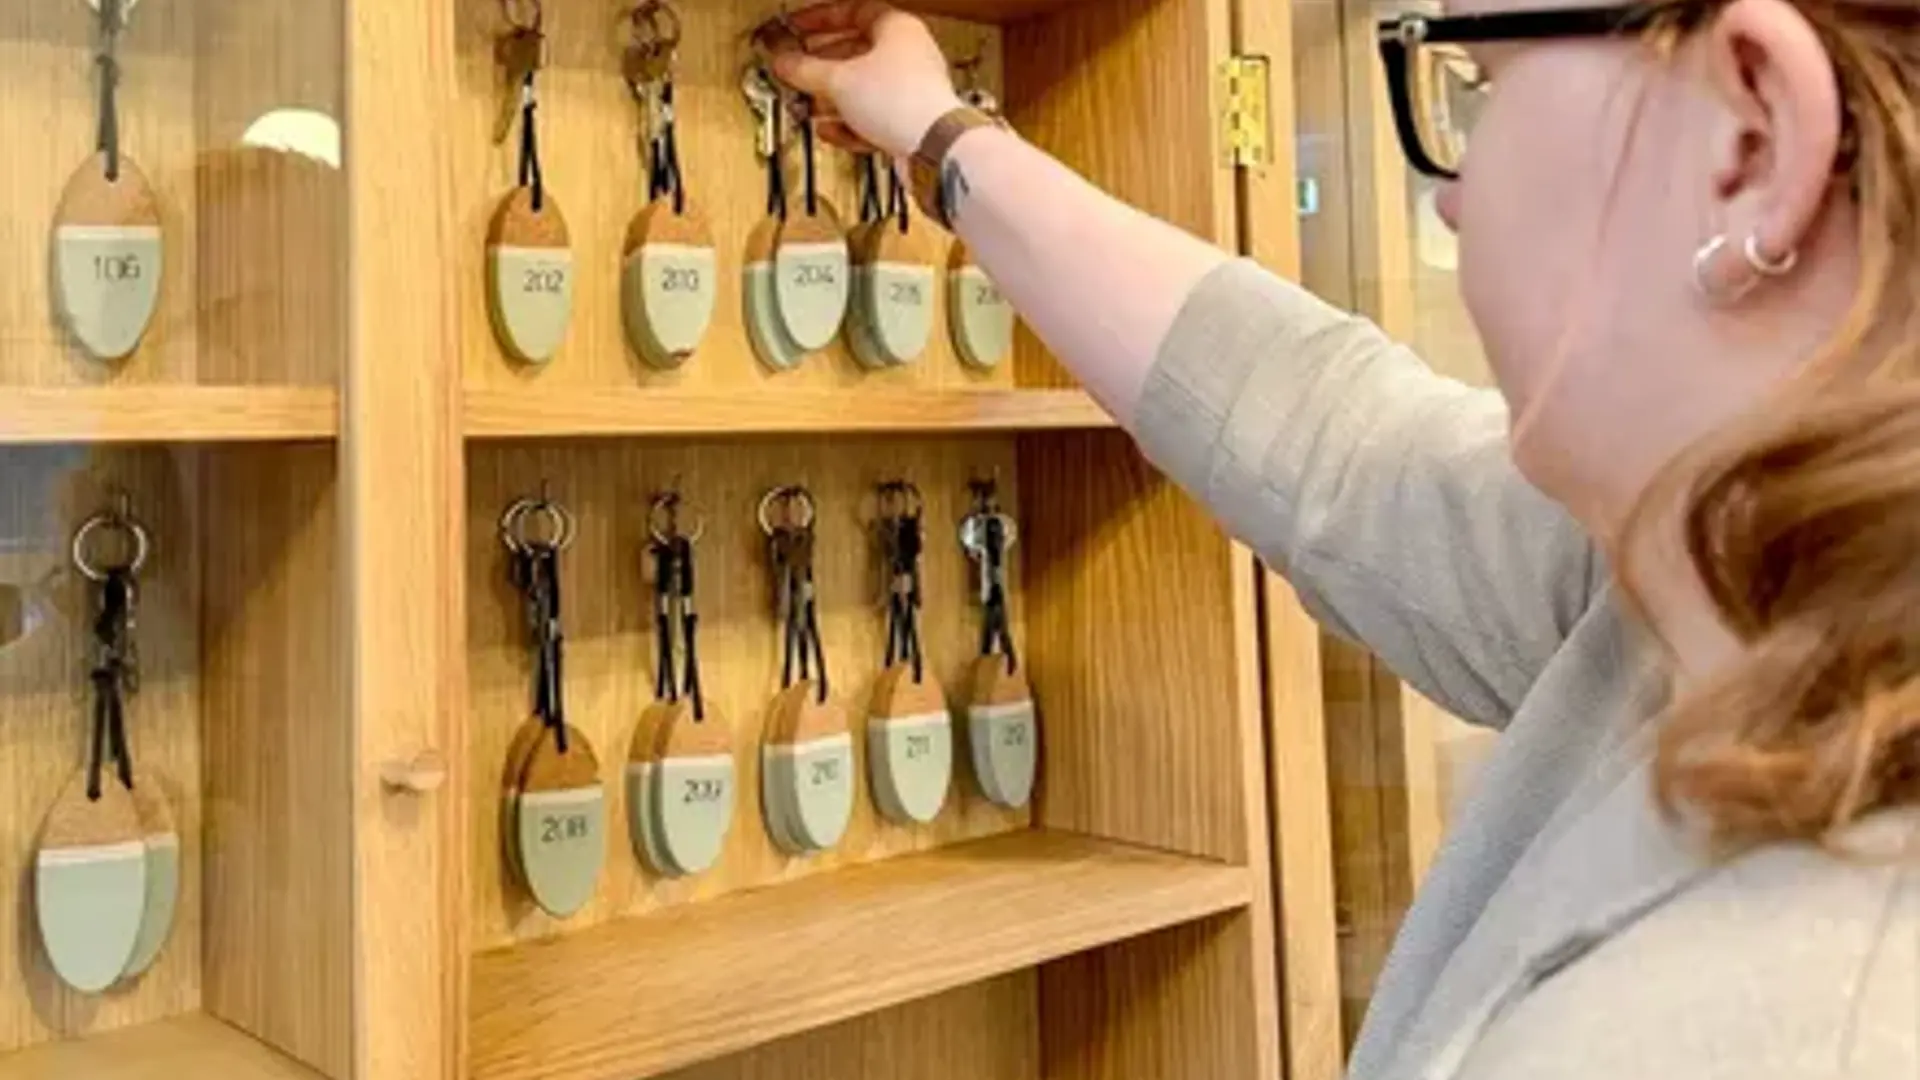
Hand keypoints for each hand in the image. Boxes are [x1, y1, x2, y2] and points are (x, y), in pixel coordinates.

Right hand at [767, 1, 962, 158]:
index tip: (797, 28)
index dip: (821, 18)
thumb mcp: (838, 80)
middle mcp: (910, 55)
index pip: (854, 11)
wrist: (934, 147)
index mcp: (898, 28)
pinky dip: (851, 124)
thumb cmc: (900, 100)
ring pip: (865, 90)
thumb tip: (784, 62)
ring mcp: (912, 91)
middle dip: (822, 65)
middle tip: (796, 69)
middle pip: (857, 53)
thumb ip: (805, 69)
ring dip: (833, 98)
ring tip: (807, 103)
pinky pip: (875, 118)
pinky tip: (829, 130)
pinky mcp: (911, 123)